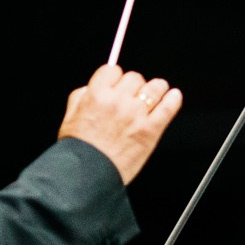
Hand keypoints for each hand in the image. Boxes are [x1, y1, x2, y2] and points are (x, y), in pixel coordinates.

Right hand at [58, 64, 182, 184]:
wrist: (88, 174)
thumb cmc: (79, 149)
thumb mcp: (70, 116)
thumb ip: (82, 97)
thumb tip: (95, 86)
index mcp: (96, 95)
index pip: (112, 70)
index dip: (115, 77)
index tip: (118, 83)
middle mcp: (118, 101)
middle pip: (134, 77)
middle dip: (133, 85)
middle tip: (133, 95)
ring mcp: (137, 115)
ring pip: (154, 87)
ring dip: (156, 88)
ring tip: (157, 92)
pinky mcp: (151, 130)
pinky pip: (168, 107)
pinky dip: (173, 99)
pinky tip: (173, 96)